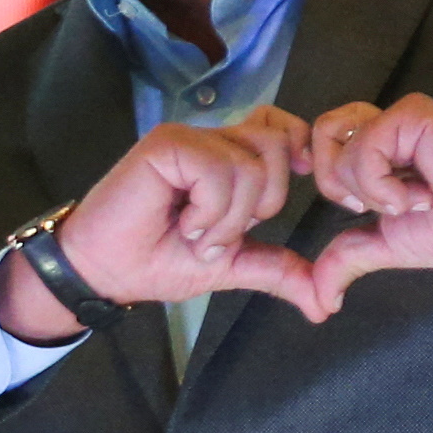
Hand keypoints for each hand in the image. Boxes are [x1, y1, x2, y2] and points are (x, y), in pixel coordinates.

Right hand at [5, 107, 323, 336]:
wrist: (105, 272)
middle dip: (261, 205)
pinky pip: (218, 169)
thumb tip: (327, 302)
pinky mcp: (167, 144)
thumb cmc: (157, 261)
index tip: (267, 208)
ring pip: (251, 163)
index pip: (284, 129)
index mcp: (229, 156)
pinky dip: (210, 209)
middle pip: (279, 145)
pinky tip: (183, 223)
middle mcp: (211, 138)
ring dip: (230, 217)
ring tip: (196, 233)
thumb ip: (279, 271)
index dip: (293, 158)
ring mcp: (188, 138)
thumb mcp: (232, 266)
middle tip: (220, 234)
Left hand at [305, 94, 432, 313]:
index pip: (320, 144)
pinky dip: (384, 186)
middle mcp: (385, 124)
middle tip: (385, 203)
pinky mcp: (413, 115)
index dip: (332, 183)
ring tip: (409, 199)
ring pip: (338, 146)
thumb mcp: (386, 245)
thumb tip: (317, 302)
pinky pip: (365, 148)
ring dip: (369, 189)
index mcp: (377, 147)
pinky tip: (421, 195)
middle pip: (320, 137)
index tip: (367, 205)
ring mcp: (399, 117)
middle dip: (341, 186)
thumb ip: (346, 259)